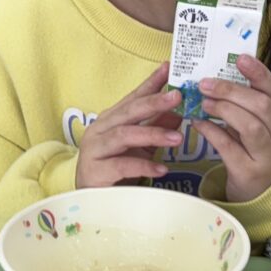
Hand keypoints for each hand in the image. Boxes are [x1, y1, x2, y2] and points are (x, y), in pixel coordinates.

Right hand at [75, 62, 183, 188]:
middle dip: (153, 102)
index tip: (168, 67)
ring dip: (152, 134)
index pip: (133, 98)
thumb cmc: (114, 171)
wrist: (91, 202)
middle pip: (128, 112)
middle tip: (177, 97)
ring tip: (177, 138)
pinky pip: (121, 166)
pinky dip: (143, 165)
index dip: (151, 83)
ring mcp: (95, 150)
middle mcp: (100, 130)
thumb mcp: (140, 147)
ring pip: (124, 136)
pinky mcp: (95, 172)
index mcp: (111, 120)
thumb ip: (156, 128)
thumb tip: (178, 112)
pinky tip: (161, 169)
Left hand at [199, 54, 270, 202]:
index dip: (258, 72)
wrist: (261, 193)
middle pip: (261, 106)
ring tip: (203, 102)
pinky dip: (212, 132)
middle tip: (206, 83)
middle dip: (232, 91)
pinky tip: (198, 123)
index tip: (240, 58)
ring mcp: (267, 155)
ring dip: (224, 110)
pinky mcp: (249, 172)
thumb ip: (244, 105)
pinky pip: (230, 148)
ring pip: (250, 126)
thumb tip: (216, 78)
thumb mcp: (256, 126)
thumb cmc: (254, 151)